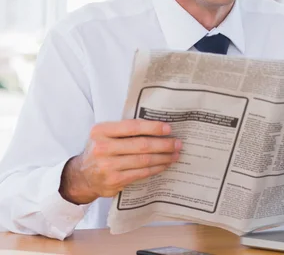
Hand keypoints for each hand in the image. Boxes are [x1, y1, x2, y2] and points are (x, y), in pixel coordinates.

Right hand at [59, 119, 180, 204]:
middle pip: (141, 145)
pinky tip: (164, 165)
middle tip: (177, 143)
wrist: (81, 176)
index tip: (168, 128)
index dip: (153, 127)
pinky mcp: (114, 181)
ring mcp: (107, 166)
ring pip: (143, 161)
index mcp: (101, 131)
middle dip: (163, 144)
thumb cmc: (100, 150)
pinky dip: (156, 168)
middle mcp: (102, 148)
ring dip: (163, 157)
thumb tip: (157, 127)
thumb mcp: (104, 135)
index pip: (132, 127)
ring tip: (175, 154)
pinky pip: (141, 173)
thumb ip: (124, 130)